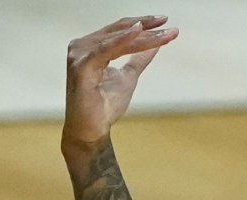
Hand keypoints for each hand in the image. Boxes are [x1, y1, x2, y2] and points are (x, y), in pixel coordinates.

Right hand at [62, 16, 178, 154]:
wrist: (91, 130)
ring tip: (162, 32)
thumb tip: (156, 43)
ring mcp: (79, 55)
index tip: (166, 23)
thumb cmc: (103, 106)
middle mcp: (82, 47)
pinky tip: (138, 32)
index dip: (143, 25)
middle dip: (146, 26)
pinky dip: (122, 40)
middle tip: (167, 23)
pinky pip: (105, 50)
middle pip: (119, 31)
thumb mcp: (128, 77)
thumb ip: (139, 58)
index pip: (120, 30)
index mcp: (91, 47)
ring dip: (142, 35)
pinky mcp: (81, 67)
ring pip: (117, 39)